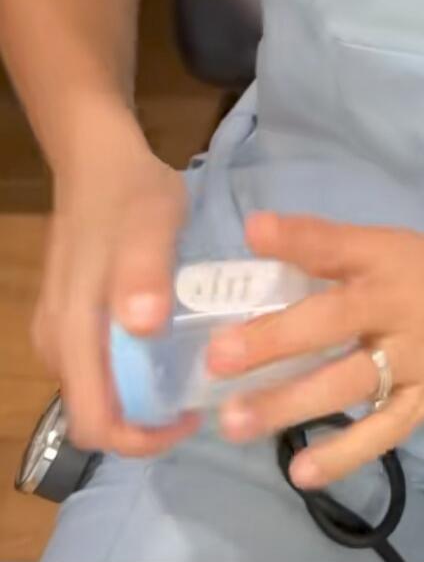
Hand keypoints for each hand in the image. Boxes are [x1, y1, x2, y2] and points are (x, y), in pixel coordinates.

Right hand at [33, 132, 200, 457]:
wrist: (96, 159)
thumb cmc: (129, 193)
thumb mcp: (150, 223)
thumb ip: (144, 272)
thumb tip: (142, 327)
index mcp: (73, 330)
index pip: (93, 422)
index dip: (140, 437)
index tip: (188, 416)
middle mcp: (57, 341)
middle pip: (93, 415)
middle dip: (143, 422)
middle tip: (193, 396)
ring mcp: (57, 329)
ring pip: (93, 391)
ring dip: (136, 398)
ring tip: (184, 370)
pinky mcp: (66, 315)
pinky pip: (93, 366)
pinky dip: (126, 373)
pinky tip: (160, 346)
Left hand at [208, 213, 423, 487]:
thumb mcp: (405, 246)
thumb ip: (341, 255)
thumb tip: (266, 248)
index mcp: (393, 255)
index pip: (339, 242)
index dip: (297, 236)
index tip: (253, 232)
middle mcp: (400, 303)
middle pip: (331, 320)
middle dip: (273, 339)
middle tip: (218, 356)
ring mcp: (416, 358)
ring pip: (345, 383)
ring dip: (288, 403)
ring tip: (235, 421)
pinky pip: (382, 432)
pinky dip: (343, 453)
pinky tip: (301, 470)